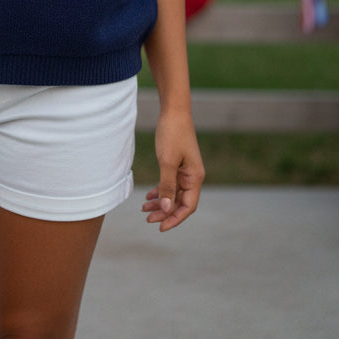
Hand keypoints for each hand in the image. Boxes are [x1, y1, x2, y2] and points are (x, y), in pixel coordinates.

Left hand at [142, 108, 204, 231]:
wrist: (173, 111)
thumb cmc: (172, 134)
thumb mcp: (167, 162)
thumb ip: (167, 186)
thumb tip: (166, 209)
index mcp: (195, 178)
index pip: (187, 207)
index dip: (174, 219)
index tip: (160, 227)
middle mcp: (192, 177)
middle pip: (180, 202)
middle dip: (164, 212)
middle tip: (147, 218)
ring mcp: (185, 171)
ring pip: (173, 194)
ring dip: (161, 202)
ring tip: (144, 208)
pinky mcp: (178, 164)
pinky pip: (170, 184)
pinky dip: (160, 190)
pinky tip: (149, 195)